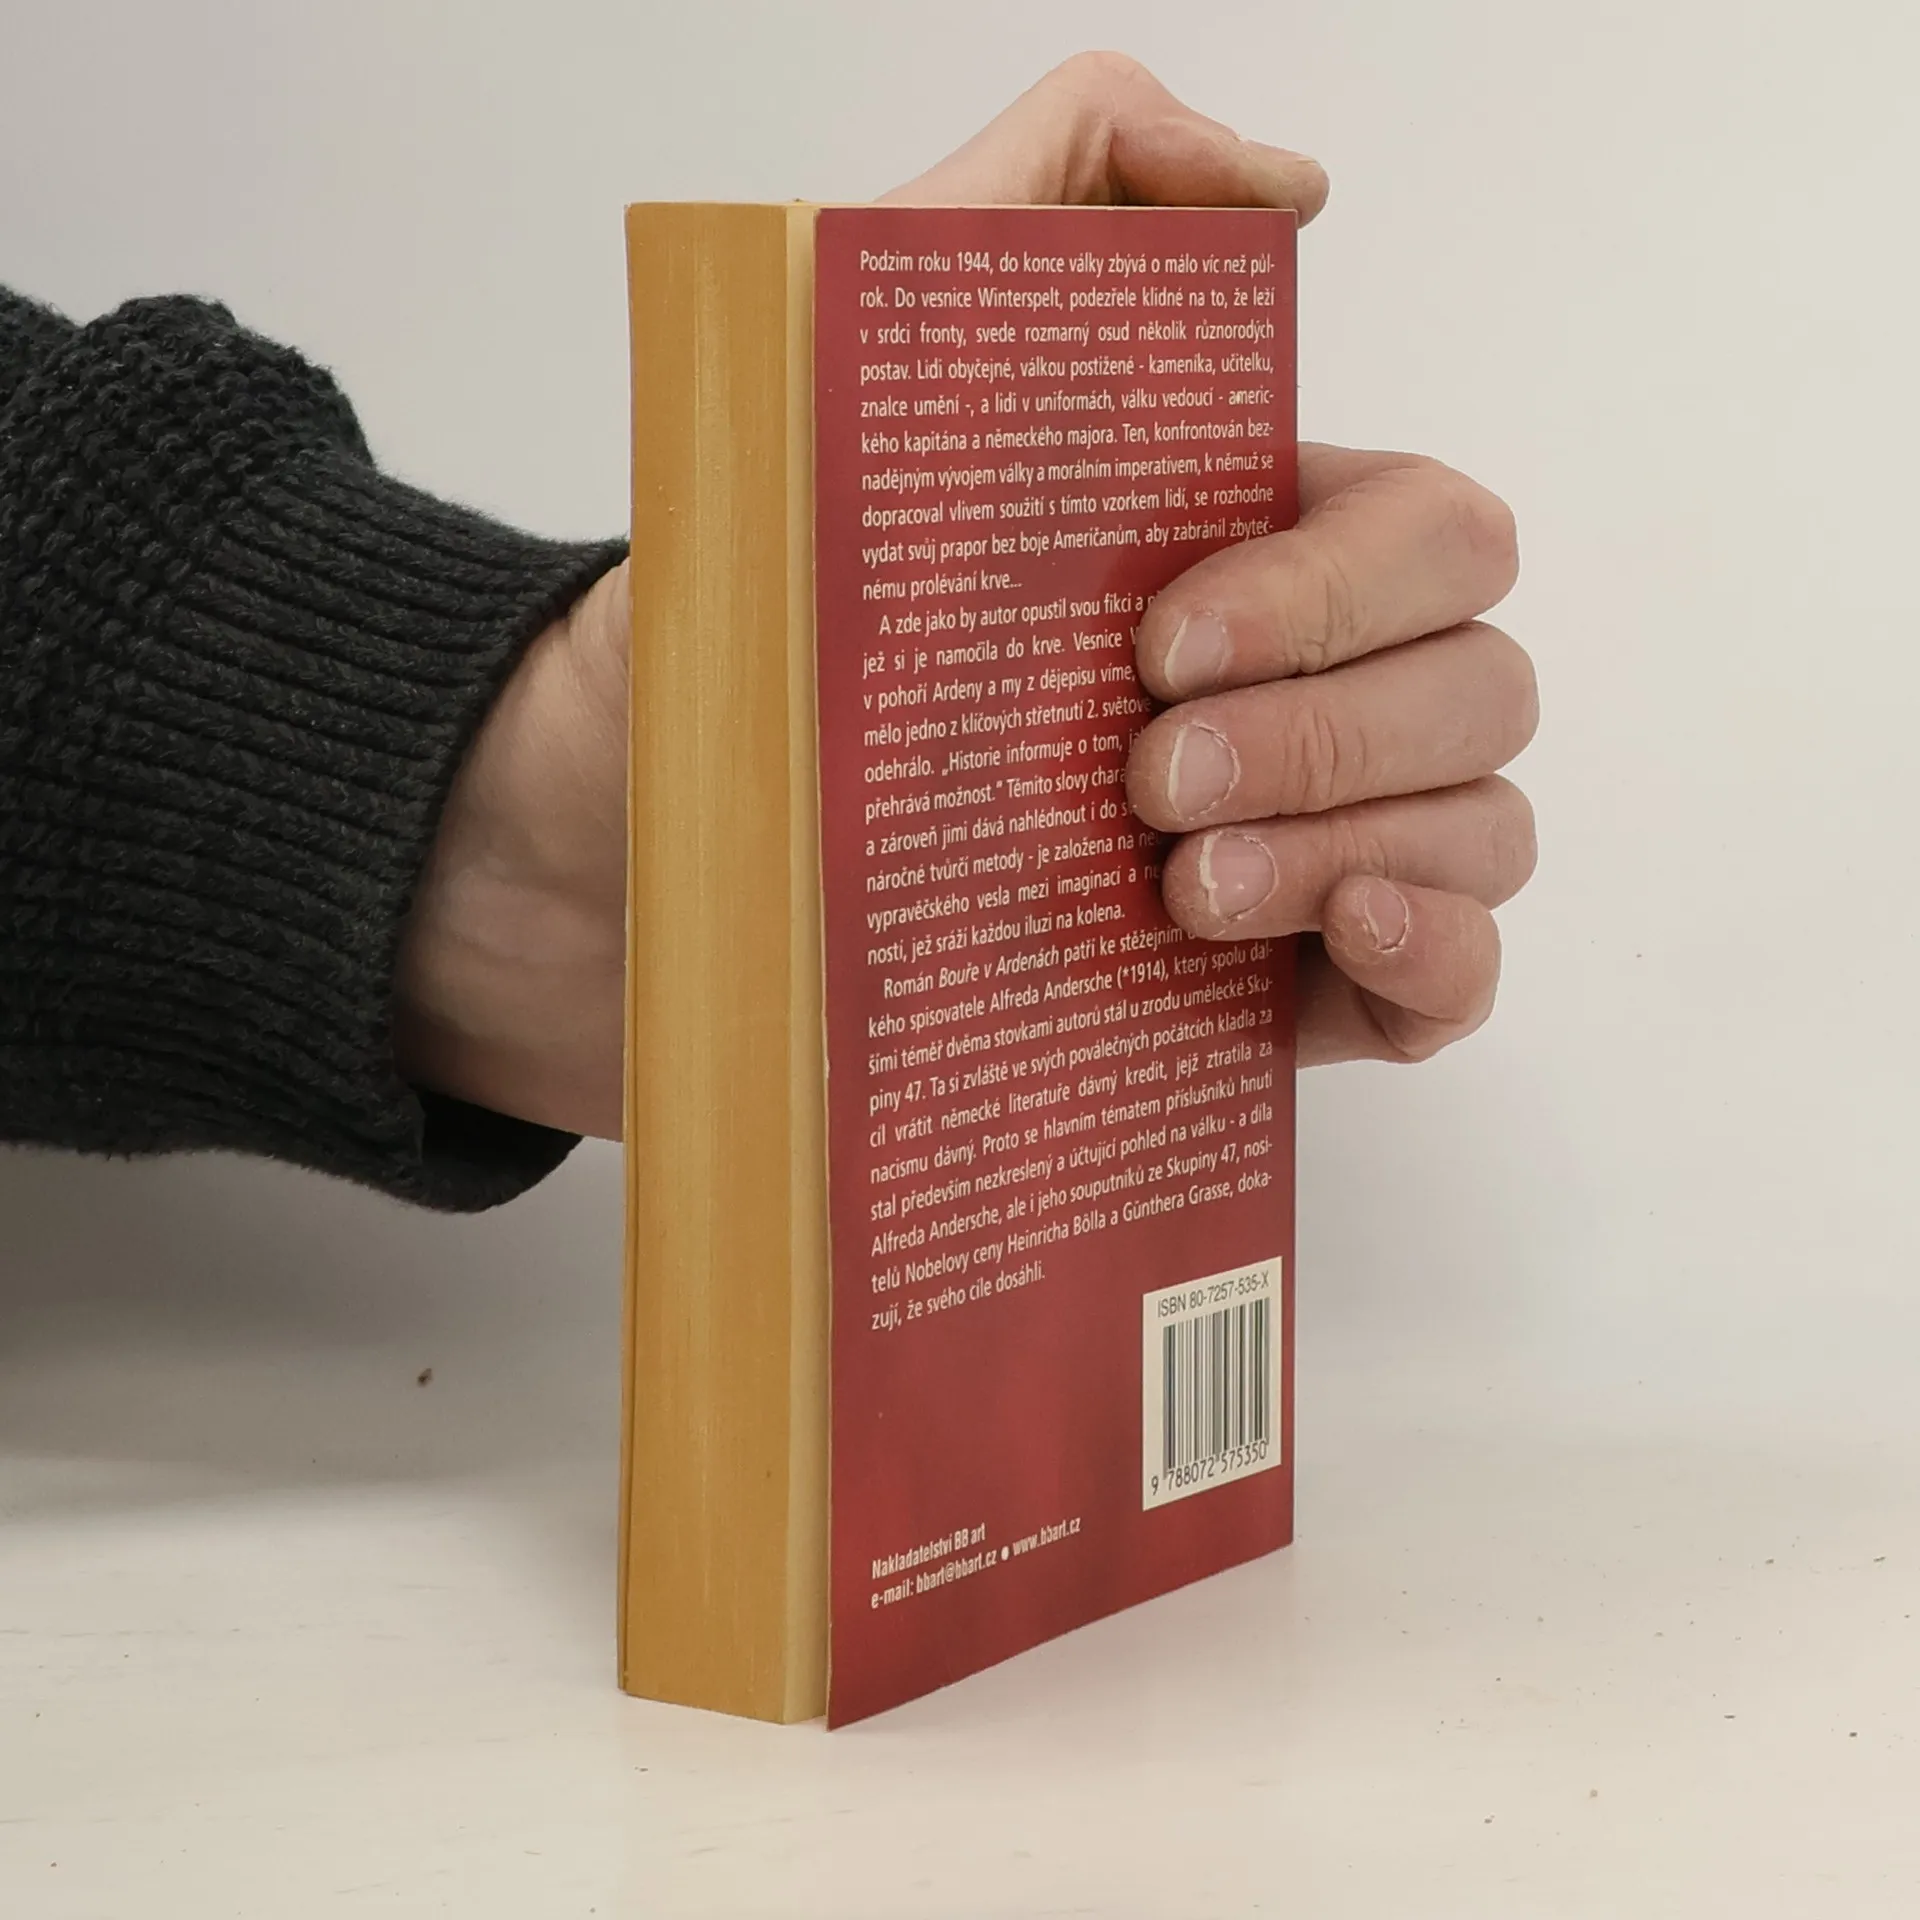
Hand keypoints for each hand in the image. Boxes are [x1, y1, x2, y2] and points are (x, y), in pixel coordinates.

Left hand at [392, 57, 1446, 1139]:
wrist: (605, 864)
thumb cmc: (723, 633)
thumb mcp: (840, 373)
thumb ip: (1045, 199)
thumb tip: (1289, 187)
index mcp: (1224, 548)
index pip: (1427, 532)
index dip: (1334, 587)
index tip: (1154, 647)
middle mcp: (1281, 695)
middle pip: (1474, 679)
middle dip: (1331, 730)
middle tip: (1140, 778)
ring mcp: (1278, 852)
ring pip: (1480, 821)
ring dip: (1363, 841)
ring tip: (1178, 893)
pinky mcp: (1246, 1002)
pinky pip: (1447, 982)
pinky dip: (1440, 956)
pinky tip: (1346, 932)